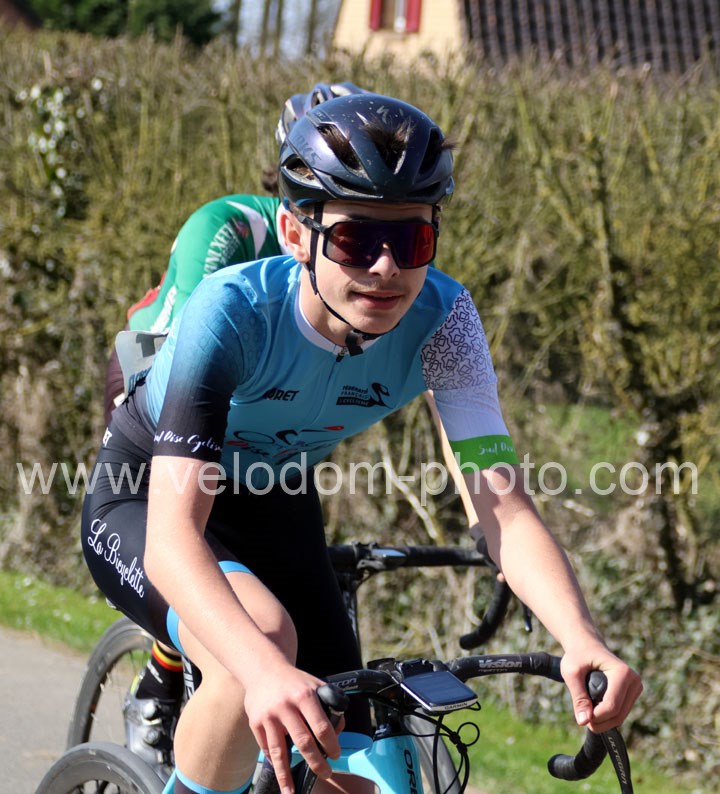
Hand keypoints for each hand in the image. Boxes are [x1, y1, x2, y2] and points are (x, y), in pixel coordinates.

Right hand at [244, 664, 341, 793]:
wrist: (263, 669)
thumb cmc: (294, 680)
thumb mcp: (315, 684)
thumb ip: (328, 704)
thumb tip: (337, 731)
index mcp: (304, 695)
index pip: (321, 726)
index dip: (331, 744)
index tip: (335, 755)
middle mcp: (286, 706)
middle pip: (303, 742)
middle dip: (316, 763)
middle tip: (325, 774)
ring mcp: (269, 716)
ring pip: (279, 752)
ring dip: (286, 775)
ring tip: (291, 791)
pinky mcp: (256, 723)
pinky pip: (266, 748)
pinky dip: (274, 761)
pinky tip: (280, 771)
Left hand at [560, 646, 642, 732]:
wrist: (587, 645)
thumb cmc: (578, 655)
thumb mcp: (571, 672)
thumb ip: (578, 696)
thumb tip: (583, 721)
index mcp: (622, 672)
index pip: (612, 705)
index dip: (596, 716)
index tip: (581, 716)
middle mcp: (634, 680)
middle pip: (618, 714)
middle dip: (600, 721)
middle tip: (582, 718)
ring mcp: (636, 687)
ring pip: (621, 717)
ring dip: (603, 721)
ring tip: (586, 712)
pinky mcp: (633, 693)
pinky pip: (621, 713)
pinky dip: (608, 716)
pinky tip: (595, 708)